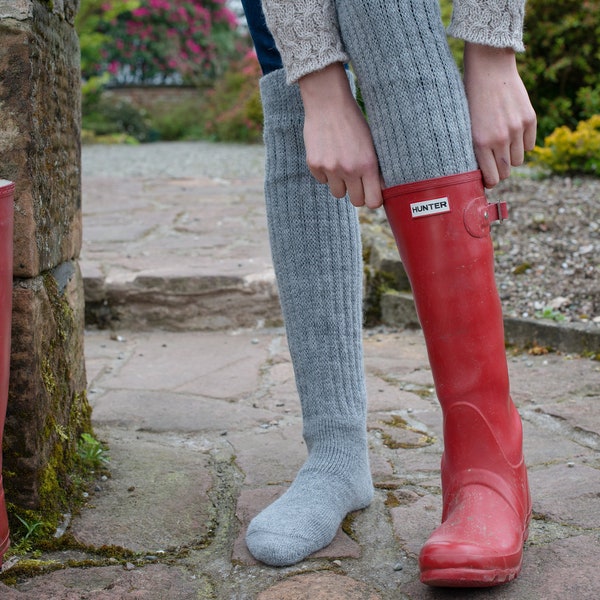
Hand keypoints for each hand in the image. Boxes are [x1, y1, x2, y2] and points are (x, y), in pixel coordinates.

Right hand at [298, 63, 382, 207]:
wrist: (328, 102)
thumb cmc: (353, 122)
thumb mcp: (371, 143)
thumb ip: (375, 168)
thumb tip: (380, 189)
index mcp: (368, 165)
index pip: (373, 202)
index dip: (372, 200)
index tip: (371, 194)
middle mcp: (349, 170)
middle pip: (355, 201)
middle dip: (357, 194)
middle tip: (356, 181)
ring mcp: (330, 169)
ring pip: (338, 193)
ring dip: (340, 184)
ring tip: (341, 165)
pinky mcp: (314, 165)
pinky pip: (322, 180)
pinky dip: (326, 173)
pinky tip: (328, 154)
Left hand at [463, 43, 536, 187]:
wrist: (489, 68)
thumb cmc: (470, 98)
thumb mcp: (465, 126)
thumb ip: (474, 149)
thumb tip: (480, 173)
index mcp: (481, 143)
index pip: (492, 177)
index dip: (489, 181)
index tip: (487, 180)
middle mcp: (501, 139)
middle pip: (506, 172)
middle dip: (499, 171)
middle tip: (494, 164)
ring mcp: (517, 129)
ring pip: (518, 160)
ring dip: (510, 157)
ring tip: (502, 145)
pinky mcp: (530, 119)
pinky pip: (530, 145)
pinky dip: (522, 143)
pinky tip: (512, 134)